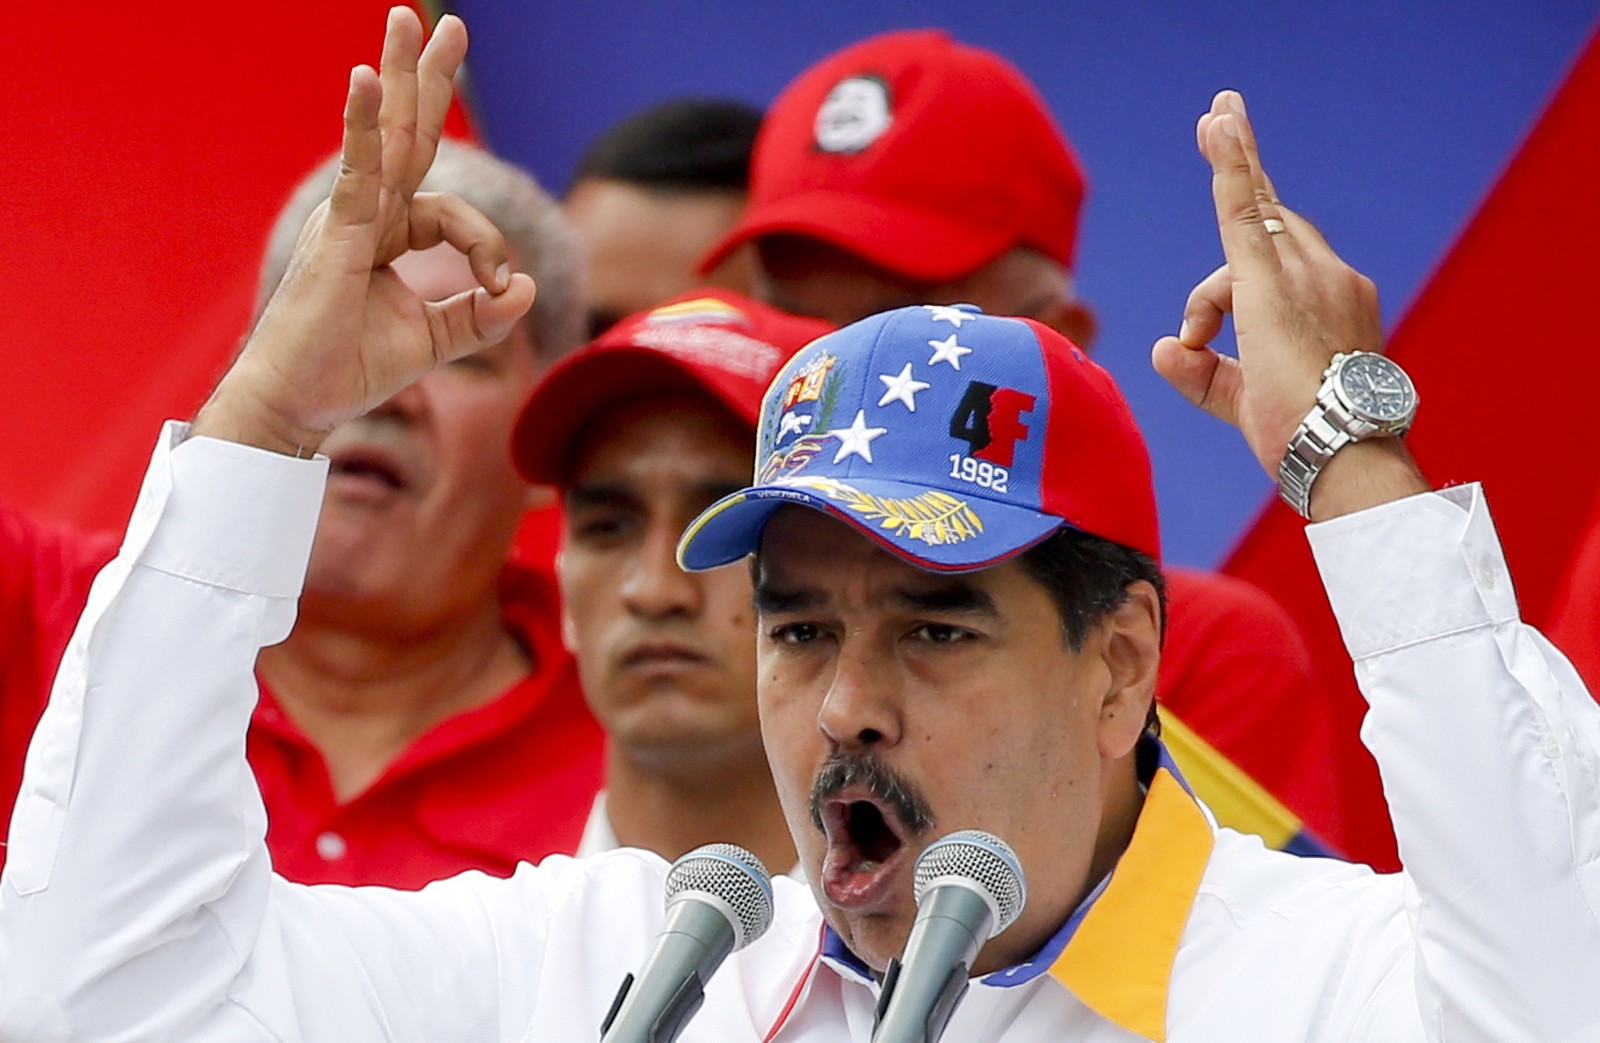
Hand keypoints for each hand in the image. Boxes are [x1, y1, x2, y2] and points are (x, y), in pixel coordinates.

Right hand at [193, 8, 534, 456]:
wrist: (299, 406)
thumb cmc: (350, 370)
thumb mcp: (436, 340)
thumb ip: (482, 315)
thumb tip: (525, 286)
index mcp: (387, 234)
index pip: (453, 214)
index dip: (486, 244)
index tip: (496, 288)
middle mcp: (365, 215)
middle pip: (406, 136)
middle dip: (426, 80)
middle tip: (447, 24)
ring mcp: (347, 219)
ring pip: (385, 139)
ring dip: (400, 77)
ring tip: (411, 20)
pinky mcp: (336, 234)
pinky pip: (358, 172)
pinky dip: (361, 125)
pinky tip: (366, 79)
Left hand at [1151, 90, 1425, 518]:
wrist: (1344, 451)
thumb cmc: (1307, 437)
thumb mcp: (1243, 402)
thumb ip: (1203, 373)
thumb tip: (1162, 346)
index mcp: (1335, 303)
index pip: (1287, 251)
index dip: (1262, 208)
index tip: (1245, 163)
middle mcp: (1330, 278)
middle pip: (1265, 230)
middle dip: (1240, 174)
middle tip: (1214, 116)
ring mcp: (1308, 276)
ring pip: (1243, 231)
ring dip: (1229, 167)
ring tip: (1212, 121)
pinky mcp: (1272, 283)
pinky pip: (1245, 214)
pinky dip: (1231, 170)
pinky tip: (1219, 126)